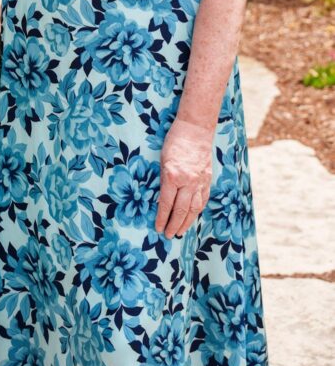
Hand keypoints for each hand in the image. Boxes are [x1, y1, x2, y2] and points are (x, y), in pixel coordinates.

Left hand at [155, 117, 212, 238]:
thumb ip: (163, 181)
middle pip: (181, 210)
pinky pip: (203, 200)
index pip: (166, 203)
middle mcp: (188, 181)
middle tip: (168, 235)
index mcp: (173, 175)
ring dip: (187, 222)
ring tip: (180, 232)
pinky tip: (192, 217)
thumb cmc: (174, 142)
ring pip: (194, 208)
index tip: (158, 228)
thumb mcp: (162, 160)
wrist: (195, 130)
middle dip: (174, 225)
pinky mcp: (207, 180)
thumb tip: (161, 200)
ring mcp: (200, 182)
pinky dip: (197, 211)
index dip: (162, 218)